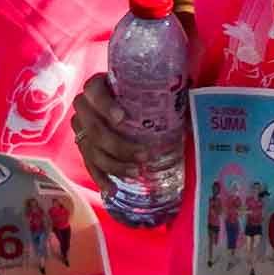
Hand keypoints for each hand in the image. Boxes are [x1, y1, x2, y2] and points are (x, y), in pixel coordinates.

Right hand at [74, 61, 182, 188]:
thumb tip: (193, 101)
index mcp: (97, 86)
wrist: (118, 102)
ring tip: (136, 173)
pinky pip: (88, 164)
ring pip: (91, 149)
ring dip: (114, 164)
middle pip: (94, 128)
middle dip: (118, 145)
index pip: (95, 92)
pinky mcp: (82, 146)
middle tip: (143, 155)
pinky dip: (100, 178)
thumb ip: (163, 91)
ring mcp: (80, 128)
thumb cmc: (138, 92)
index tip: (122, 118)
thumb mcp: (148, 88)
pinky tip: (112, 188)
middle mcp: (83, 107)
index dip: (105, 105)